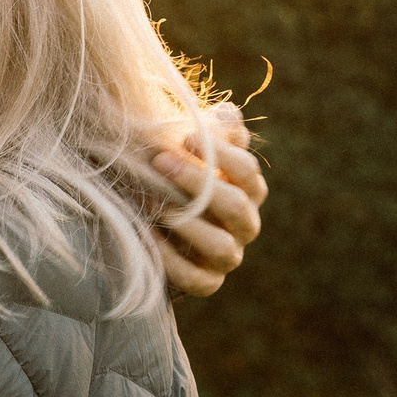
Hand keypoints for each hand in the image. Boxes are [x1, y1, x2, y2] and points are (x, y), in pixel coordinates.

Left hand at [153, 101, 266, 296]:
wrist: (152, 223)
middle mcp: (244, 225)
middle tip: (158, 160)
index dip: (220, 154)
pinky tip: (147, 234)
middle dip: (197, 183)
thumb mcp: (193, 152)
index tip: (184, 137)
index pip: (248, 172)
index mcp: (247, 191)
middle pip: (236, 206)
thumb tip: (226, 114)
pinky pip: (197, 279)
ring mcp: (227, 257)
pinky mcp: (206, 282)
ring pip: (222, 247)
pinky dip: (171, 259)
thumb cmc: (175, 179)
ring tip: (153, 202)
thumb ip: (216, 131)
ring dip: (187, 223)